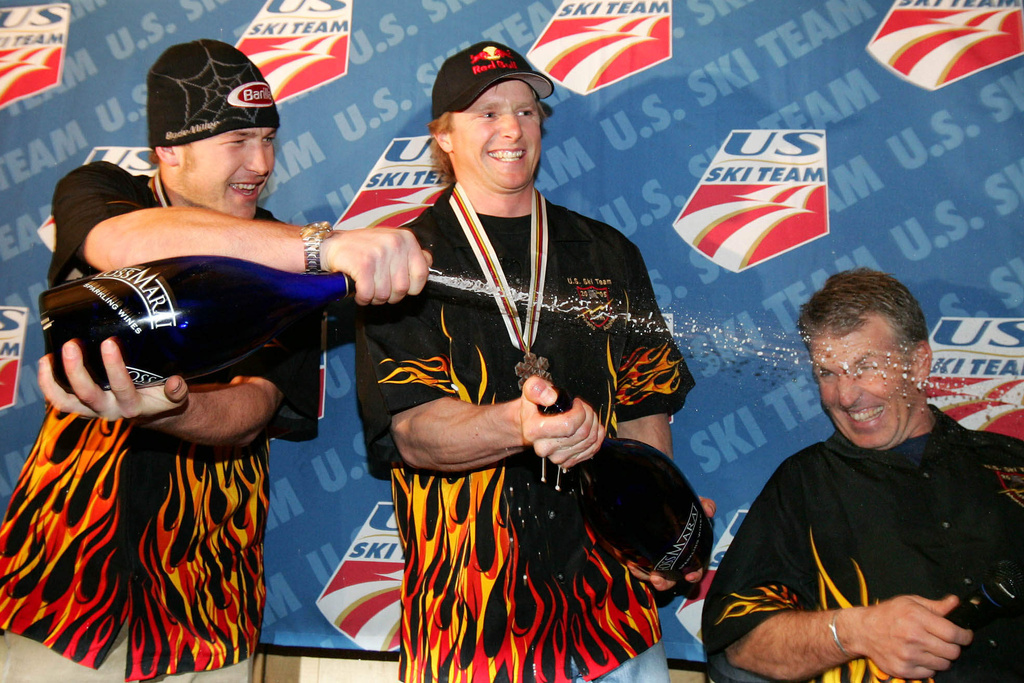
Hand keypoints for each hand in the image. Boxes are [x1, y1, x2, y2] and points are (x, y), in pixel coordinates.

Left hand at [39, 338, 188, 420]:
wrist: (151, 414)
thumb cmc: (162, 397)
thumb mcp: (176, 397)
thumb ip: (178, 391)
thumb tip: (176, 382)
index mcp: (133, 407)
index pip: (121, 388)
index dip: (114, 368)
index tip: (109, 342)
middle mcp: (109, 410)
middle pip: (87, 394)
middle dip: (76, 370)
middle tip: (72, 344)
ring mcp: (91, 409)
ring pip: (65, 402)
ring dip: (53, 380)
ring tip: (48, 357)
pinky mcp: (80, 405)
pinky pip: (58, 399)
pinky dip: (47, 383)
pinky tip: (46, 361)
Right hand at [322, 227, 430, 304]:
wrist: (331, 245)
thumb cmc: (363, 248)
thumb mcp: (391, 243)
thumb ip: (411, 253)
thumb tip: (428, 261)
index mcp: (406, 239)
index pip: (422, 274)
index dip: (412, 288)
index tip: (400, 287)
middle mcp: (395, 243)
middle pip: (403, 288)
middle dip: (391, 296)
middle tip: (379, 289)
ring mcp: (379, 253)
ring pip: (386, 294)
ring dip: (375, 298)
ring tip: (368, 289)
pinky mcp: (363, 264)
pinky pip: (369, 294)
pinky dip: (363, 299)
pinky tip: (360, 293)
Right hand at [519, 376, 604, 466]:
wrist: (528, 426)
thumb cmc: (533, 407)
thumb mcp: (530, 389)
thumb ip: (537, 388)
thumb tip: (550, 397)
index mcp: (534, 430)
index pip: (569, 425)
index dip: (580, 411)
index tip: (577, 402)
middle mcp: (544, 448)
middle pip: (582, 433)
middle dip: (589, 415)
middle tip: (583, 407)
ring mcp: (556, 457)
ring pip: (590, 441)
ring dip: (594, 424)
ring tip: (586, 415)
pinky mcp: (567, 462)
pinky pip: (592, 450)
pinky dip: (596, 436)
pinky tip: (590, 427)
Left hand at [626, 497, 715, 588]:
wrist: (649, 503)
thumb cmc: (676, 509)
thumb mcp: (689, 504)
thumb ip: (703, 505)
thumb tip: (709, 510)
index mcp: (687, 551)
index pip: (694, 568)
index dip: (695, 574)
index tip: (690, 576)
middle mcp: (672, 559)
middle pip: (672, 579)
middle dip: (666, 583)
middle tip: (658, 580)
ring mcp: (656, 560)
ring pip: (655, 578)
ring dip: (651, 579)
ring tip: (646, 575)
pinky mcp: (641, 558)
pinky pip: (639, 570)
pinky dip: (637, 570)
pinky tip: (632, 563)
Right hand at [842, 595, 971, 678]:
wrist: (863, 631)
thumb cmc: (887, 615)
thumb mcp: (910, 602)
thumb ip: (936, 605)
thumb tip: (956, 603)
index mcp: (916, 618)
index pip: (953, 633)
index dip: (965, 636)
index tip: (965, 635)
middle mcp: (913, 638)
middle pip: (952, 651)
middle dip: (954, 647)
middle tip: (946, 641)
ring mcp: (908, 656)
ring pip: (943, 664)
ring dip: (942, 657)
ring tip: (932, 648)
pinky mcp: (904, 669)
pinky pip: (930, 673)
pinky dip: (929, 666)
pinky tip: (921, 656)